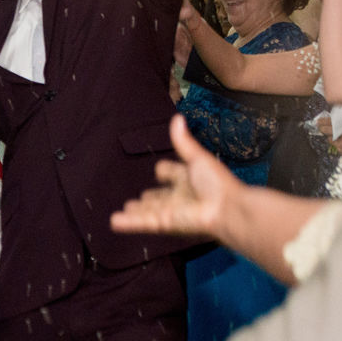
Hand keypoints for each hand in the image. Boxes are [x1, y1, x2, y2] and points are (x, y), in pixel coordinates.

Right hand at [111, 114, 243, 242]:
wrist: (227, 209)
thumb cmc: (218, 183)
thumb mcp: (197, 157)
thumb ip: (183, 141)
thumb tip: (177, 118)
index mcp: (189, 177)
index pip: (172, 172)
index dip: (166, 170)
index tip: (160, 169)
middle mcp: (180, 195)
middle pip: (160, 197)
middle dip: (149, 198)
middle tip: (139, 198)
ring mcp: (171, 211)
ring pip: (149, 210)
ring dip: (136, 211)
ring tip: (124, 210)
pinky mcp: (164, 222)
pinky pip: (143, 221)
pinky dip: (128, 222)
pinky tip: (114, 222)